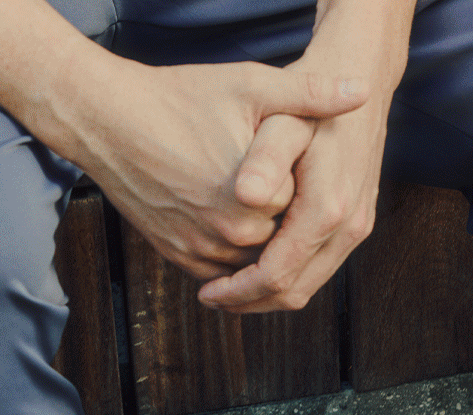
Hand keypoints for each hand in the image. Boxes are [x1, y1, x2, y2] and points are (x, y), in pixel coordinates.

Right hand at [73, 58, 367, 278]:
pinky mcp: (178, 257)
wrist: (111, 122)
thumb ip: (309, 94)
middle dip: (283, 215)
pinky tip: (236, 226)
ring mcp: (201, 252)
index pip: (300, 207)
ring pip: (250, 259)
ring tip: (261, 205)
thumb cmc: (180, 98)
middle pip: (278, 237)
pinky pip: (219, 269)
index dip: (300, 181)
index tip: (299, 161)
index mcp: (257, 201)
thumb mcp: (250, 86)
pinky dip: (231, 255)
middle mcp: (230, 236)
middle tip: (281, 187)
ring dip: (259, 241)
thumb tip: (362, 91)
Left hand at [198, 85, 390, 311]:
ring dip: (266, 295)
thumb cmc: (312, 94)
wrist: (361, 76)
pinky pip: (318, 269)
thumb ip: (266, 158)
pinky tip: (255, 268)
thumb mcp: (282, 118)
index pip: (277, 274)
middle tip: (211, 298)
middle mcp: (348, 226)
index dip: (238, 291)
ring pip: (308, 287)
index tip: (206, 293)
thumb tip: (246, 196)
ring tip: (228, 290)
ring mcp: (356, 228)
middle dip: (249, 301)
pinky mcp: (356, 224)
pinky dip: (285, 277)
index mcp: (327, 208)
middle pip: (294, 292)